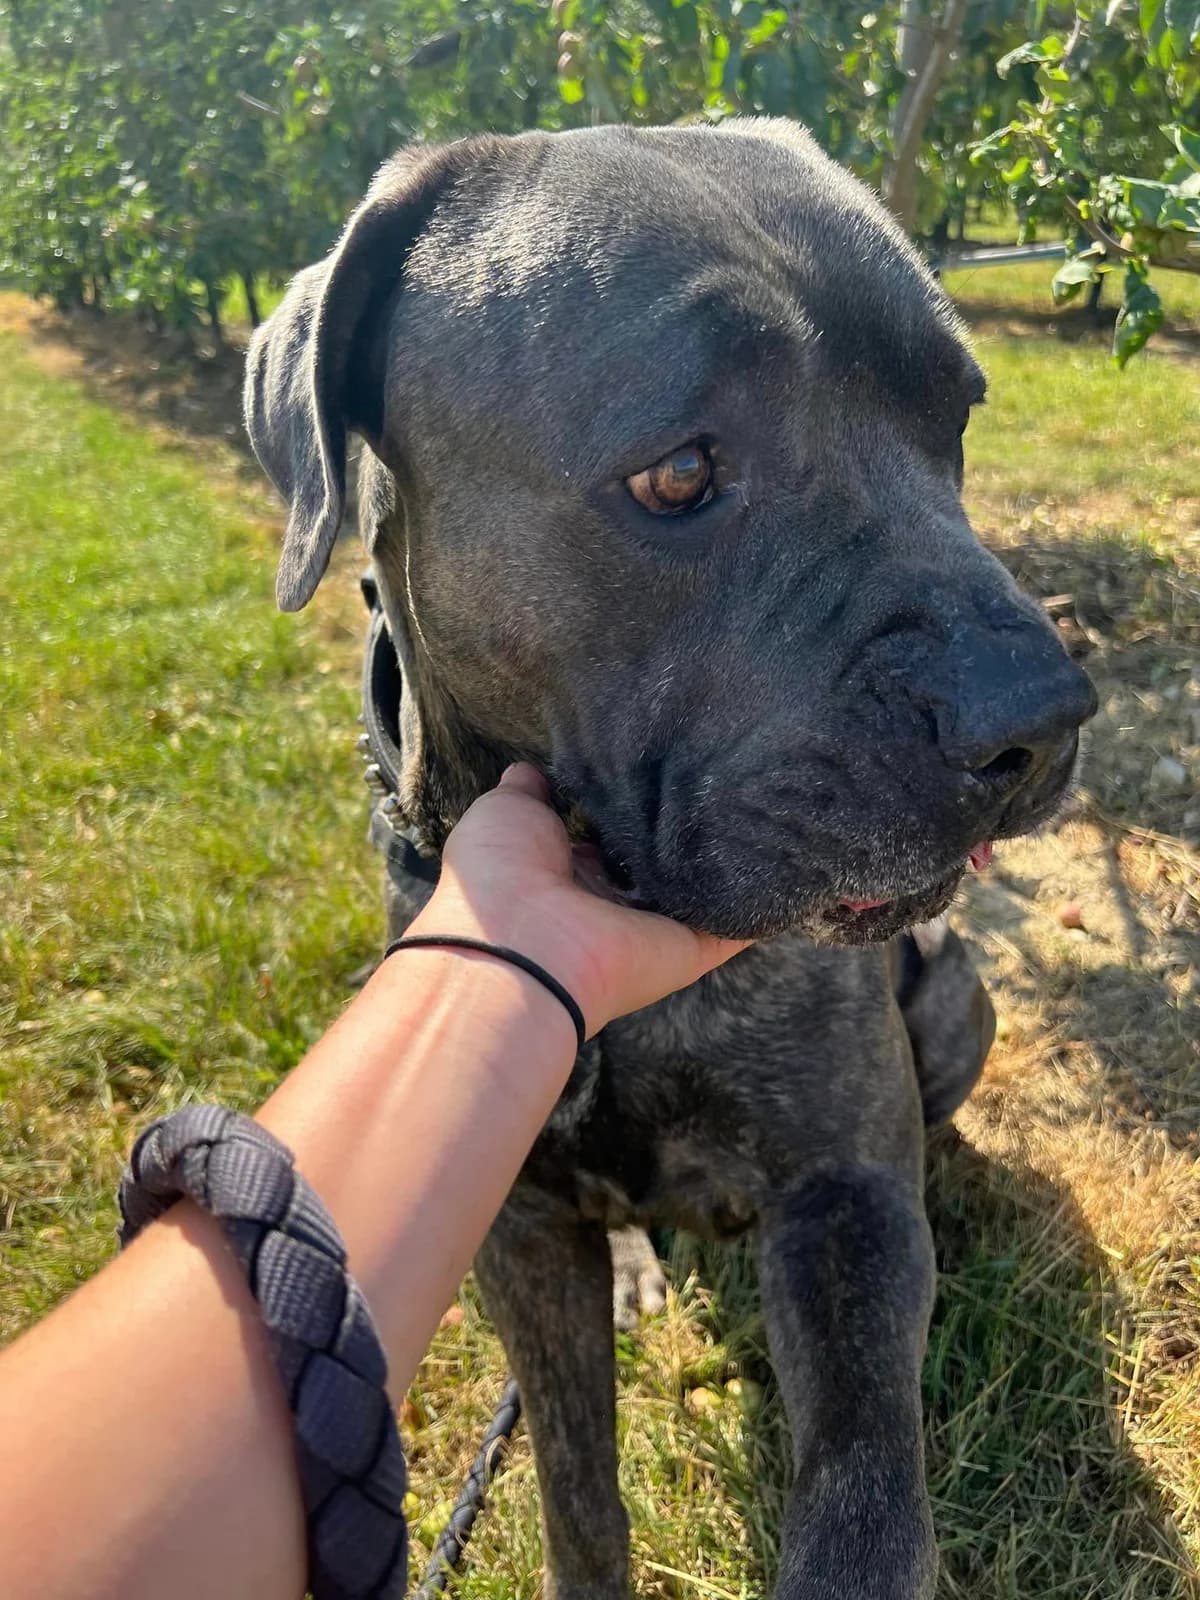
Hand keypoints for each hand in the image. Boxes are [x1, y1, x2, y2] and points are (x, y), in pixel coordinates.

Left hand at [404, 764, 748, 1036]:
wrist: (517, 949)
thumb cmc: (499, 876)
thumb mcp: (504, 813)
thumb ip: (528, 791)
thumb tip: (532, 768)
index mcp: (567, 872)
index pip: (610, 833)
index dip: (632, 800)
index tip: (662, 757)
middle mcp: (612, 902)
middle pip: (659, 858)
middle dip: (685, 820)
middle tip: (723, 766)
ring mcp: (653, 927)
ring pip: (701, 888)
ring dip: (730, 855)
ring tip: (768, 799)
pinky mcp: (691, 947)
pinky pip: (738, 923)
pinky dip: (766, 900)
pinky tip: (793, 858)